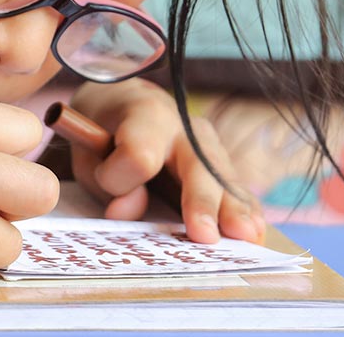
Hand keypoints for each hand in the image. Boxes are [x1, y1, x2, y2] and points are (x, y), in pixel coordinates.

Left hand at [68, 79, 265, 244]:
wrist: (124, 106)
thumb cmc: (103, 135)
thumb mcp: (89, 154)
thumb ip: (106, 183)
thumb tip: (125, 212)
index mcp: (144, 116)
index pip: (138, 154)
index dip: (119, 177)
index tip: (102, 183)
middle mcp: (183, 126)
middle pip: (197, 164)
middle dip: (202, 201)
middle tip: (205, 236)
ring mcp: (207, 143)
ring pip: (223, 176)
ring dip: (235, 209)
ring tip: (246, 237)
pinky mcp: (218, 162)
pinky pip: (233, 186)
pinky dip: (244, 209)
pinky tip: (255, 230)